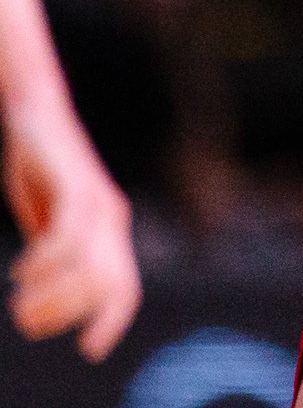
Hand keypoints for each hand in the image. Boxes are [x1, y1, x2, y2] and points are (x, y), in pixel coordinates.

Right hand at [3, 94, 140, 359]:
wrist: (36, 110)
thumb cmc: (40, 171)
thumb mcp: (50, 220)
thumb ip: (57, 254)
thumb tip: (48, 297)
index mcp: (110, 229)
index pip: (125, 287)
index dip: (112, 321)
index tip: (90, 349)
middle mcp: (111, 217)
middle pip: (105, 288)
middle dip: (64, 316)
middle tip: (25, 321)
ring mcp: (95, 200)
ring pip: (85, 270)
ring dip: (49, 298)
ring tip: (19, 304)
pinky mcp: (75, 186)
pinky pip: (65, 239)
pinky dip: (41, 265)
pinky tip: (20, 271)